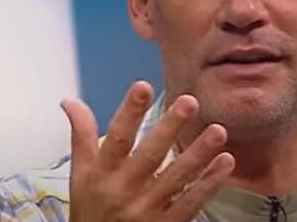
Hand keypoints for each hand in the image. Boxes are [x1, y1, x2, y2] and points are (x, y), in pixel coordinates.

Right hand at [61, 81, 234, 221]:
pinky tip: (225, 162)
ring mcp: (147, 209)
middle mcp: (124, 190)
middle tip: (190, 101)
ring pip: (176, 178)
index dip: (129, 112)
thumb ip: (82, 136)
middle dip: (170, 127)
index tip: (143, 86)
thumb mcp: (80, 175)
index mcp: (102, 174)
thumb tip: (71, 101)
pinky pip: (191, 202)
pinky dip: (209, 182)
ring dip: (199, 153)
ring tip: (218, 131)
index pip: (116, 138)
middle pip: (150, 155)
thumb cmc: (91, 211)